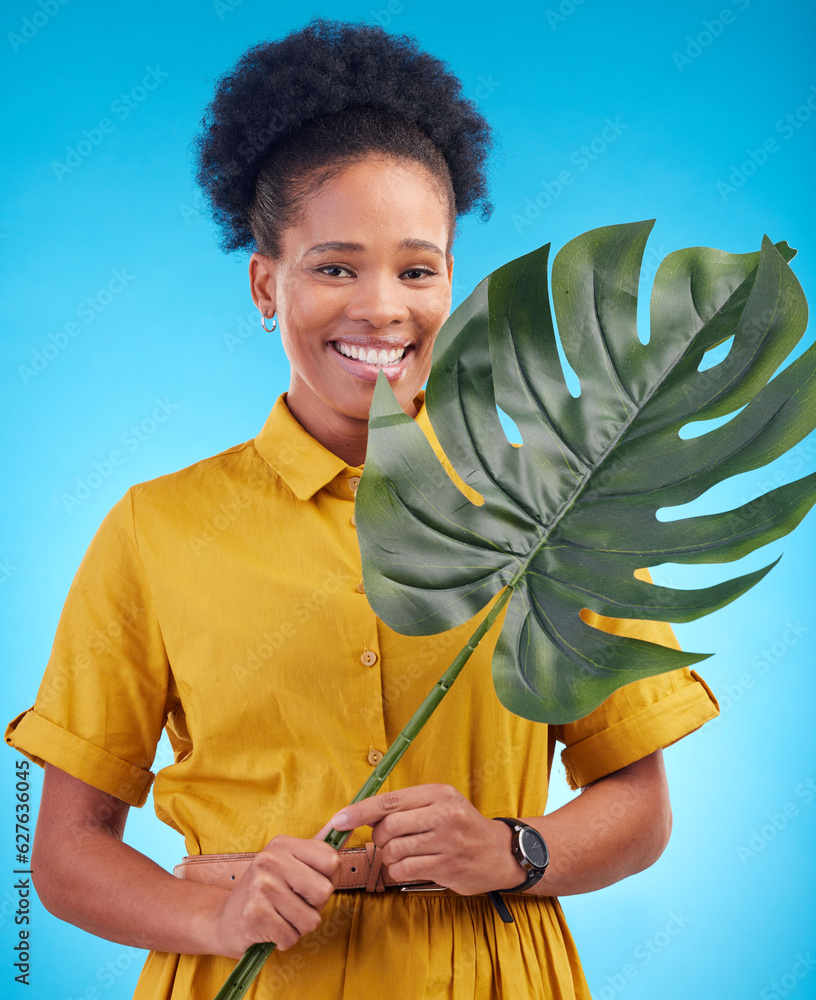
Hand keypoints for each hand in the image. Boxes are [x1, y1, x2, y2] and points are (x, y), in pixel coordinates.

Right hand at [204, 830, 340, 956]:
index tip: (310, 885)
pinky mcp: (254, 914)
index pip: (331, 860)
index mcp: (283, 844)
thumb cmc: (265, 894)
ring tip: (279, 917)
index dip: (329, 880)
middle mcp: (270, 859)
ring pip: (310, 919)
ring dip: (298, 927)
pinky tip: (269, 929)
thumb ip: (317, 850)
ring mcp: (260, 885)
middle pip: (324, 891)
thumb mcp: (288, 864)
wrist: (224, 920)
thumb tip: (347, 825)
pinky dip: (284, 940)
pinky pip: (291, 936)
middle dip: (314, 907)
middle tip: (292, 904)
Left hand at [330, 784, 521, 895]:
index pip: (390, 801)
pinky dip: (398, 871)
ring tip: (402, 854)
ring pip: (394, 851)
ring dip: (389, 856)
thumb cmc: (461, 826)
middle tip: (387, 841)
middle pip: (388, 827)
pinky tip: (409, 867)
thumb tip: (363, 812)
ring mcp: (446, 842)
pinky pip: (404, 871)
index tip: (339, 820)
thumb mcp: (441, 803)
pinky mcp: (447, 867)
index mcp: (438, 793)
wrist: (499, 852)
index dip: (360, 811)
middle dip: (379, 838)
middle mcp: (443, 815)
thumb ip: (407, 806)